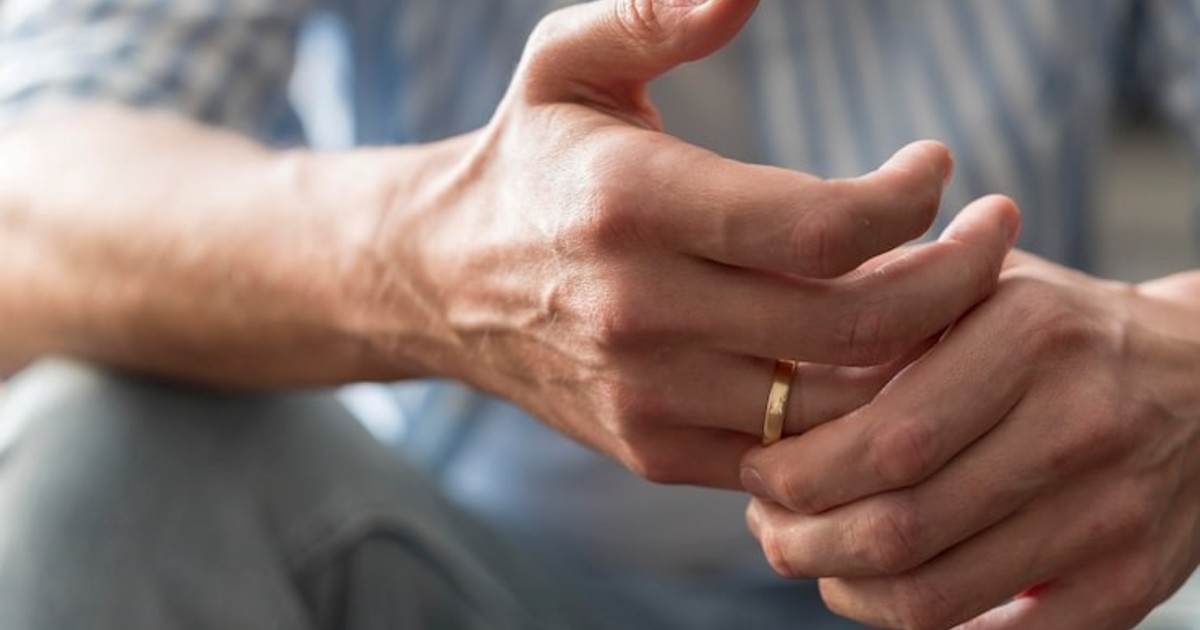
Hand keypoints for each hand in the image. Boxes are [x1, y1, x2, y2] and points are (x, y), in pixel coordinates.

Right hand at [354, 0, 1018, 487]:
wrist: (441, 282)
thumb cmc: (529, 161)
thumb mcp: (565, 60)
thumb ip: (652, 12)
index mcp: (630, 206)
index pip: (822, 227)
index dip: (912, 201)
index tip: (938, 166)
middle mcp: (639, 311)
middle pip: (854, 326)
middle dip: (957, 281)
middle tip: (996, 236)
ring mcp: (646, 394)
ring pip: (834, 406)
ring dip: (917, 356)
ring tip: (949, 297)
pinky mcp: (651, 447)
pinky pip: (787, 454)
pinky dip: (850, 416)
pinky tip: (873, 359)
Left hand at [742, 251, 1199, 628]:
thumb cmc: (1057, 329)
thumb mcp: (983, 284)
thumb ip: (890, 306)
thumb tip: (774, 358)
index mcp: (1028, 338)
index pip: (885, 439)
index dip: (799, 473)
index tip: (755, 470)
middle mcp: (1077, 426)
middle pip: (899, 527)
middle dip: (801, 540)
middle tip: (766, 523)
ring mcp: (1110, 515)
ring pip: (934, 597)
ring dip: (844, 590)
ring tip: (810, 555)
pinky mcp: (1130, 583)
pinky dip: (919, 627)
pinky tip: (881, 591)